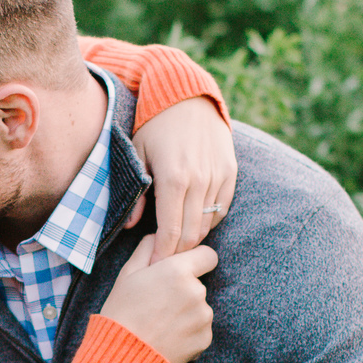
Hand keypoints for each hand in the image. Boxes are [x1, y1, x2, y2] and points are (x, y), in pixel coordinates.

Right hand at [96, 242, 216, 362]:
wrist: (122, 355)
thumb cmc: (121, 312)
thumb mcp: (127, 274)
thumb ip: (147, 249)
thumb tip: (158, 237)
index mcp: (178, 271)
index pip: (208, 255)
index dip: (197, 260)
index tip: (185, 269)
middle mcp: (196, 291)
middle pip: (199, 284)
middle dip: (184, 290)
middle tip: (159, 304)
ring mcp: (203, 317)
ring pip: (200, 308)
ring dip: (186, 313)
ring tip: (161, 324)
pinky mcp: (205, 339)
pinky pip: (200, 329)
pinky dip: (188, 333)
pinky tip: (167, 337)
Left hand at [129, 94, 236, 258]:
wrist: (187, 97)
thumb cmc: (155, 125)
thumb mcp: (137, 154)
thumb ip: (136, 193)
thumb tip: (131, 226)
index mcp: (173, 178)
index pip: (171, 231)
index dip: (163, 254)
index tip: (156, 265)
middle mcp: (199, 180)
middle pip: (191, 233)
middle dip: (177, 252)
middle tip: (165, 260)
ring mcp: (218, 176)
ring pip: (208, 223)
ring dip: (193, 237)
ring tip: (177, 243)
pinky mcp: (230, 172)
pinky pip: (222, 208)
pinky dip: (209, 220)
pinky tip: (195, 222)